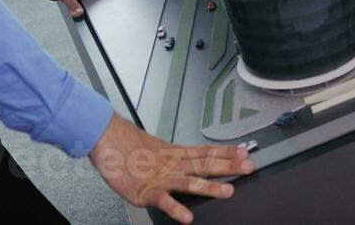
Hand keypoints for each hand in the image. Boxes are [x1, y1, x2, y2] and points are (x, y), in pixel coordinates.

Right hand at [89, 115, 253, 223]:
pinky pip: (164, 201)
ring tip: (228, 192)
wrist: (106, 138)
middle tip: (248, 167)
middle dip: (228, 167)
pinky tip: (188, 216)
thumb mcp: (155, 150)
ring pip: (189, 182)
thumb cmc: (126, 145)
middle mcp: (171, 164)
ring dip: (210, 187)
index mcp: (174, 153)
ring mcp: (160, 177)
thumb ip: (172, 157)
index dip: (226, 153)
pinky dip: (176, 208)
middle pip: (205, 164)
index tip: (244, 152)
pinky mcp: (146, 191)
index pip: (205, 151)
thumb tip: (187, 160)